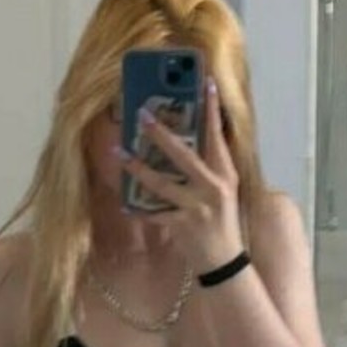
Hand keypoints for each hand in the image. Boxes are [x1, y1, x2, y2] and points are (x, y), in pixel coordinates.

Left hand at [115, 79, 243, 276]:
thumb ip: (211, 167)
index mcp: (225, 175)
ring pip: (162, 183)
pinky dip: (138, 210)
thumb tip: (193, 138)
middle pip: (184, 155)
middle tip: (142, 114)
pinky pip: (154, 214)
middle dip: (161, 134)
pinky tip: (125, 205)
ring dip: (138, 168)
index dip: (212, 110)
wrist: (226, 262)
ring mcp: (197, 207)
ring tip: (120, 153)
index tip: (206, 84)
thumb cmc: (223, 222)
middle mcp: (213, 188)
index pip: (218, 137)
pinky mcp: (183, 226)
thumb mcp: (225, 191)